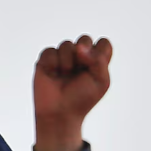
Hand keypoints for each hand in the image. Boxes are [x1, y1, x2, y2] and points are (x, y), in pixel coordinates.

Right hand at [34, 36, 112, 150]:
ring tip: (65, 76)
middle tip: (80, 71)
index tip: (96, 66)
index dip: (100, 51)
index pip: (104, 43)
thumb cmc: (82, 99)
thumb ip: (99, 60)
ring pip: (67, 44)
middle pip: (85, 38)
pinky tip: (53, 75)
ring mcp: (63, 57)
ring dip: (67, 62)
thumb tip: (79, 47)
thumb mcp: (101, 81)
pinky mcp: (47, 60)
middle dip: (83, 54)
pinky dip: (53, 63)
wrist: (60, 112)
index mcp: (96, 62)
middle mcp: (80, 57)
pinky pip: (50, 50)